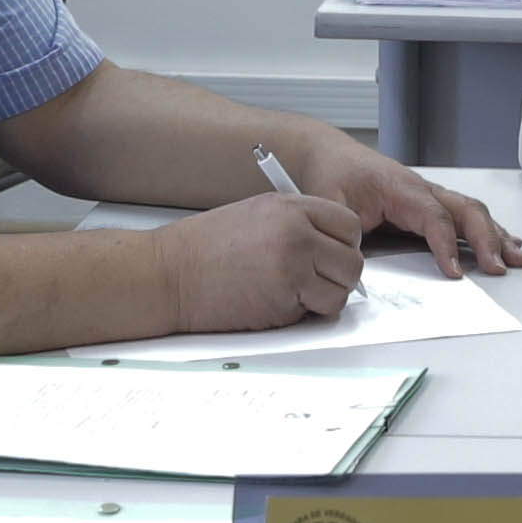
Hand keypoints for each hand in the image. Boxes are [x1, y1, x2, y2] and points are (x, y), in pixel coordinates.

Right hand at [155, 192, 365, 330]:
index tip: (332, 255)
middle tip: (316, 281)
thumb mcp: (257, 214)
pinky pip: (314, 313)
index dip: (345, 244)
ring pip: (341, 292)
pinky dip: (302, 314)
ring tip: (293, 293)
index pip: (350, 225)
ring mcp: (293, 268)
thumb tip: (332, 246)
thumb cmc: (204, 248)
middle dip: (339, 276)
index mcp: (292, 207)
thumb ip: (299, 224)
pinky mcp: (283, 300)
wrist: (169, 274)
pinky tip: (274, 302)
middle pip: (352, 262)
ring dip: (324, 299)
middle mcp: (297, 234)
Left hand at [294, 138, 521, 276]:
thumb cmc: (333, 176)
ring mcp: (430, 197)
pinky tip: (507, 244)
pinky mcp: (429, 205)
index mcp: (401, 190)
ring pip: (472, 213)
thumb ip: (344, 232)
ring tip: (519, 258)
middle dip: (488, 240)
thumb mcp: (329, 203)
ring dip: (497, 236)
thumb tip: (359, 263)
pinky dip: (489, 231)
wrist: (329, 155)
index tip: (455, 273)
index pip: (434, 217)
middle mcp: (423, 190)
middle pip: (466, 211)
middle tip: (500, 268)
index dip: (447, 245)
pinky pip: (465, 217)